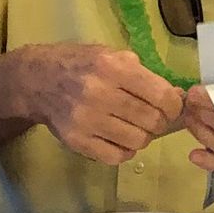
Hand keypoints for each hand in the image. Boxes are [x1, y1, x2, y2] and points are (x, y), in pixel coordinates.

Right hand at [17, 45, 184, 166]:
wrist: (37, 80)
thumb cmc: (80, 64)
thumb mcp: (111, 55)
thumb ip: (143, 74)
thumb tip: (176, 97)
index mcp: (112, 67)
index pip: (161, 95)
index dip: (174, 105)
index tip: (172, 107)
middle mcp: (99, 93)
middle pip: (152, 121)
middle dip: (159, 122)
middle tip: (153, 118)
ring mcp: (86, 120)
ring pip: (137, 141)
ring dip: (142, 136)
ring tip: (134, 127)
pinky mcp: (77, 140)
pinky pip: (116, 157)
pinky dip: (125, 151)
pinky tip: (119, 139)